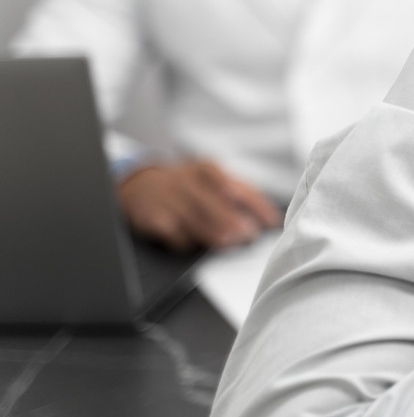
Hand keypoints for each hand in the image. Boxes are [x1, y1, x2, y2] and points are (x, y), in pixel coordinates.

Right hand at [118, 159, 281, 250]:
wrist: (138, 185)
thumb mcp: (210, 179)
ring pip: (197, 220)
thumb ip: (238, 193)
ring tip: (231, 244)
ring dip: (216, 235)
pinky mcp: (154, 218)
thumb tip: (268, 216)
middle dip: (236, 222)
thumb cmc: (186, 185)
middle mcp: (189, 181)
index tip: (271, 221)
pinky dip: (189, 242)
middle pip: (217, 204)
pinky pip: (175, 234)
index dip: (257, 206)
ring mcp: (170, 199)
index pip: (238, 187)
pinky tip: (198, 246)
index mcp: (208, 169)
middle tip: (250, 235)